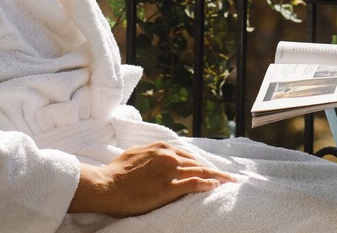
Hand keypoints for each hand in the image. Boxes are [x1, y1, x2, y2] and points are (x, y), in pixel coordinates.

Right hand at [68, 141, 237, 216]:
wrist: (106, 185)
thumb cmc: (117, 171)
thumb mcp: (136, 154)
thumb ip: (152, 153)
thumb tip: (159, 153)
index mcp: (161, 147)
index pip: (189, 155)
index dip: (203, 163)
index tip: (212, 168)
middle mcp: (168, 156)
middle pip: (198, 164)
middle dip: (215, 170)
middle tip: (229, 177)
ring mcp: (169, 172)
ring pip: (200, 172)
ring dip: (217, 177)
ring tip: (230, 182)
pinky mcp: (167, 188)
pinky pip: (193, 185)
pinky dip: (206, 185)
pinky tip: (216, 186)